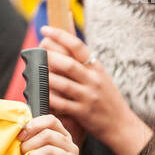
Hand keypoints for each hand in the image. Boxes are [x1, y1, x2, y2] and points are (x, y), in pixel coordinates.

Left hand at [19, 114, 79, 154]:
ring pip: (49, 151)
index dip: (33, 126)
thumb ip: (30, 138)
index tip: (20, 136)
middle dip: (29, 146)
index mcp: (62, 138)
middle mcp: (71, 148)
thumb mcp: (31, 151)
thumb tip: (17, 126)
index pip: (51, 121)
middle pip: (49, 135)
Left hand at [39, 26, 151, 154]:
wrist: (122, 125)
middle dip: (48, 56)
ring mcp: (88, 97)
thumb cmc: (106, 100)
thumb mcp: (101, 78)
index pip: (78, 46)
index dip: (60, 35)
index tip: (45, 29)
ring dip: (44, 77)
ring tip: (32, 72)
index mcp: (97, 69)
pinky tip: (38, 93)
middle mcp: (94, 80)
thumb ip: (84, 64)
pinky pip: (60, 103)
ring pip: (61, 83)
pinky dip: (47, 97)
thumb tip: (61, 45)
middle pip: (67, 64)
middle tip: (35, 53)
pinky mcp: (82, 112)